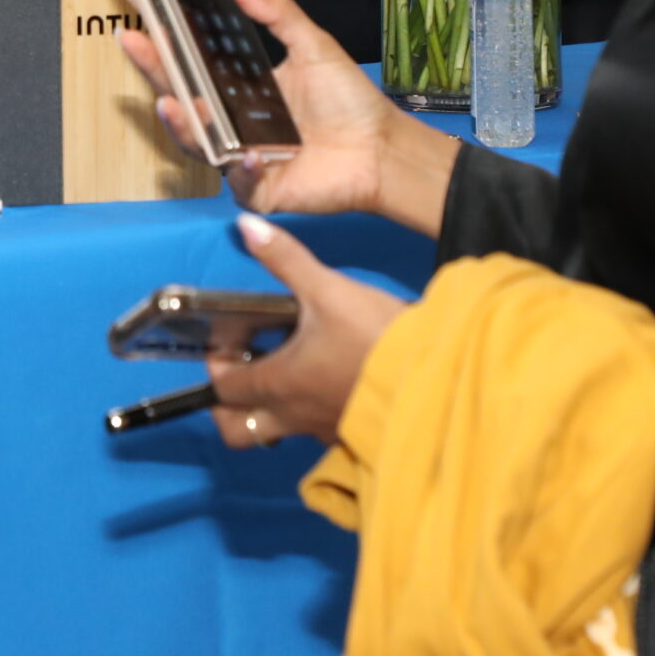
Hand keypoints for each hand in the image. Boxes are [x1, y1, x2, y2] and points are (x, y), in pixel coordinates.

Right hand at [119, 0, 453, 234]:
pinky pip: (237, 180)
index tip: (141, 5)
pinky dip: (240, 168)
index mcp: (240, 86)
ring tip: (170, 102)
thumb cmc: (349, 101)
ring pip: (197, 143)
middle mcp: (233, 120)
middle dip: (155, 70)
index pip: (193, 61)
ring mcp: (240, 155)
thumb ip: (277, 12)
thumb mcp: (313, 45)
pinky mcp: (258, 188)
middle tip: (134, 42)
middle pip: (182, 96)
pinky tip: (246, 153)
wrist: (380, 148)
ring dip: (181, 123)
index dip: (165, 37)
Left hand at [207, 212, 406, 447]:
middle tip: (243, 369)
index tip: (228, 339)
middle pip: (238, 431)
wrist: (436, 377)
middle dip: (228, 407)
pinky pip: (313, 428)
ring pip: (277, 429)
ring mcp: (322, 429)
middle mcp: (293, 415)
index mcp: (278, 384)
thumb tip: (246, 223)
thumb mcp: (328, 289)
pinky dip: (306, 407)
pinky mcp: (350, 432)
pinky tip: (324, 376)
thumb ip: (285, 258)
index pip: (223, 389)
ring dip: (270, 405)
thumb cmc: (374, 336)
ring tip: (286, 364)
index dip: (217, 364)